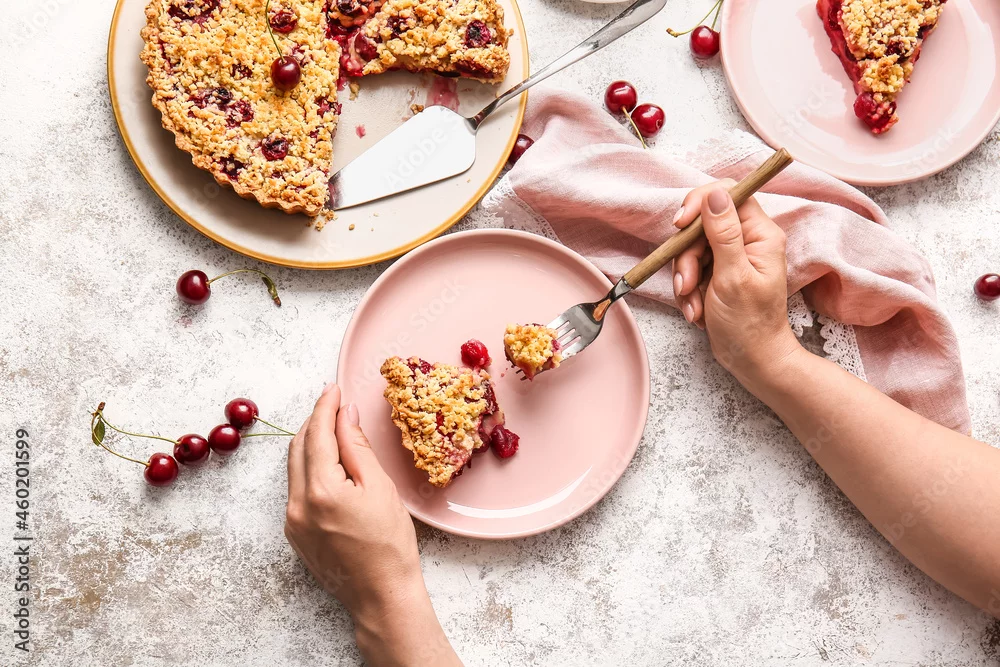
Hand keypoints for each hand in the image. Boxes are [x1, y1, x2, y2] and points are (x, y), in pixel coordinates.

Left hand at [285, 384, 460, 664]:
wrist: (381, 596)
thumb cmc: (390, 545)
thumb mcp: (381, 488)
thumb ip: (358, 447)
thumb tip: (346, 414)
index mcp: (321, 490)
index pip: (317, 434)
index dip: (325, 407)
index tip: (333, 388)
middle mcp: (297, 504)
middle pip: (298, 448)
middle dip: (315, 422)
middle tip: (335, 405)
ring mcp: (292, 522)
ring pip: (295, 468)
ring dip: (311, 445)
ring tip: (335, 431)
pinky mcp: (294, 534)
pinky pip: (297, 490)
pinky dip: (310, 470)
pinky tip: (331, 466)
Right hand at [671, 182, 800, 386]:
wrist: (751, 360)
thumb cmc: (749, 324)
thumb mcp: (733, 277)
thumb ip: (724, 234)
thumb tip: (715, 194)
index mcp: (760, 234)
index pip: (728, 194)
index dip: (700, 203)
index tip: (681, 224)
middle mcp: (746, 240)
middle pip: (702, 224)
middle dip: (687, 256)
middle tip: (687, 284)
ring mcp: (730, 256)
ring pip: (691, 248)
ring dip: (685, 277)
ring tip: (694, 305)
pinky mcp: (716, 272)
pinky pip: (690, 268)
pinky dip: (688, 290)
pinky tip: (696, 310)